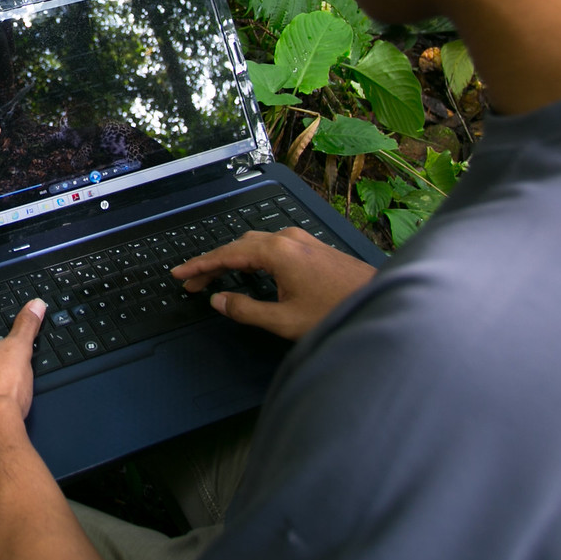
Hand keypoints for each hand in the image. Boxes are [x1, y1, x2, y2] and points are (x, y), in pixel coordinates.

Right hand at [174, 230, 375, 338]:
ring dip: (234, 261)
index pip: (227, 254)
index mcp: (278, 251)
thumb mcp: (284, 320)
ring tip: (216, 279)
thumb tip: (219, 301)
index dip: (200, 265)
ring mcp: (303, 241)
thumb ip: (246, 310)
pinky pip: (274, 248)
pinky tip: (251, 274)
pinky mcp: (314, 250)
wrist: (380, 305)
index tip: (180, 273)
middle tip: (194, 283)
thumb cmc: (337, 313)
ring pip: (257, 245)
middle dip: (213, 264)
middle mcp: (289, 239)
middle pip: (240, 246)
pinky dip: (254, 260)